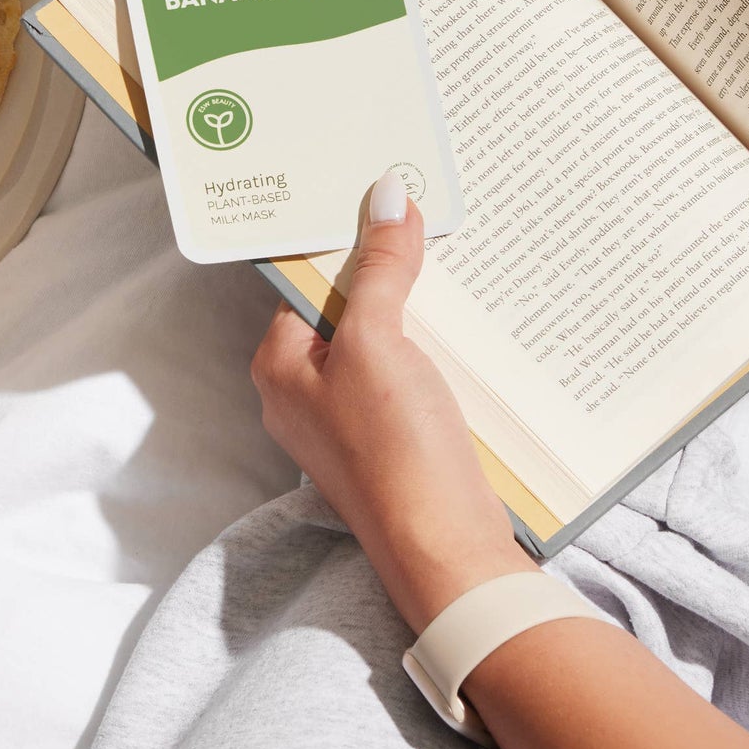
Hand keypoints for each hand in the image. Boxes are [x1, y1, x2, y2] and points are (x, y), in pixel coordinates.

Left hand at [251, 173, 530, 632]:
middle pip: (346, 309)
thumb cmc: (394, 450)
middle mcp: (304, 394)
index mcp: (279, 366)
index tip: (383, 197)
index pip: (305, 281)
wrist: (446, 552)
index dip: (345, 239)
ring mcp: (349, 422)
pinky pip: (408, 375)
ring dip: (417, 309)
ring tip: (455, 261)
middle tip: (428, 218)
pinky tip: (468, 327)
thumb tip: (387, 196)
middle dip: (387, 270)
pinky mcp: (393, 442)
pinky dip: (434, 349)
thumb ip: (382, 269)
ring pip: (382, 341)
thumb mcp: (379, 342)